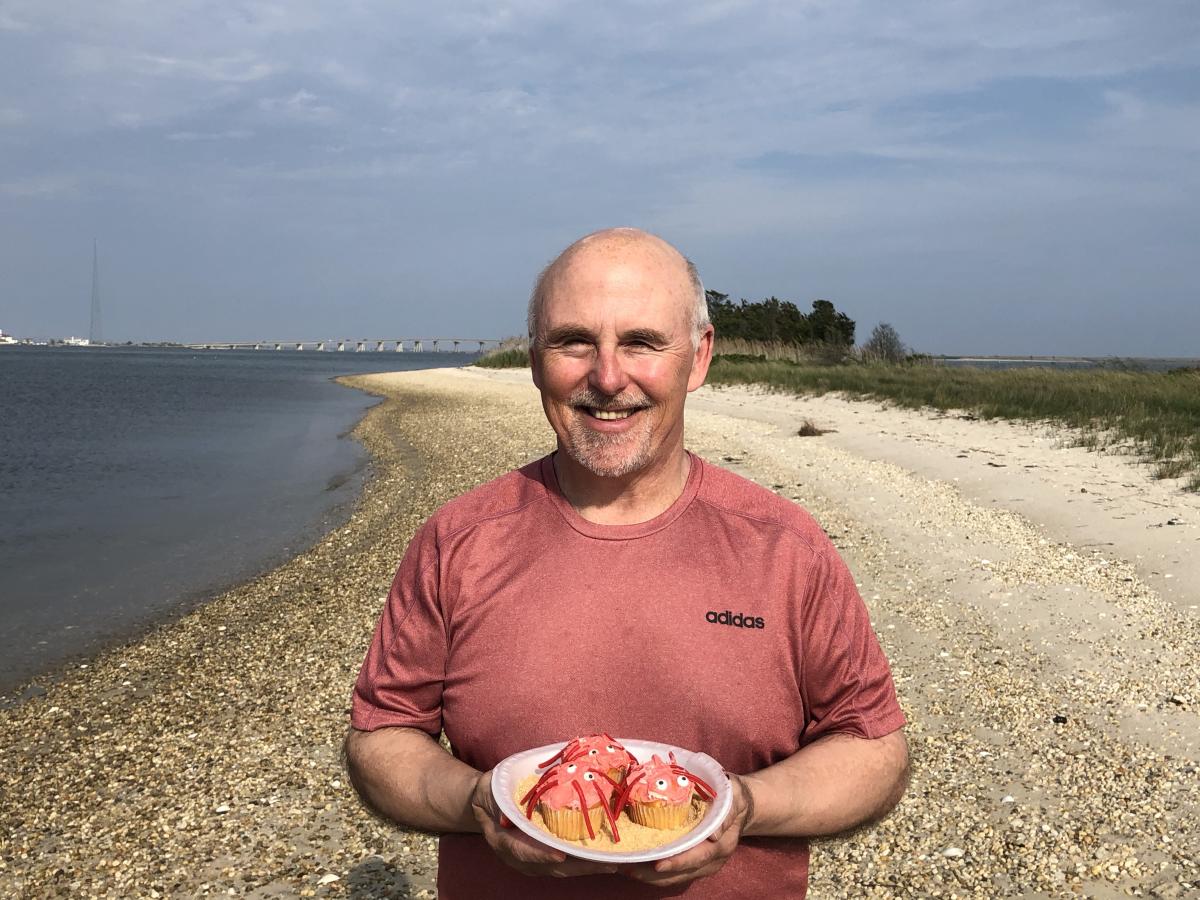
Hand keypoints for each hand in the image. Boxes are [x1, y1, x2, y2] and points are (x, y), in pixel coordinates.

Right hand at [469, 770, 619, 877]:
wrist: (487, 802)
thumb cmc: (490, 793)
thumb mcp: (490, 792)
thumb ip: (498, 804)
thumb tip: (508, 815)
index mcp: (502, 841)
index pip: (521, 852)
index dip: (540, 855)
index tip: (558, 856)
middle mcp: (519, 856)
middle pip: (550, 867)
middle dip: (579, 867)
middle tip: (605, 863)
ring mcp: (533, 859)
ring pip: (562, 869)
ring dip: (587, 866)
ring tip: (612, 862)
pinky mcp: (545, 855)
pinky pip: (567, 862)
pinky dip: (585, 861)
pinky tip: (603, 856)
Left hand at [620, 772, 753, 887]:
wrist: (740, 806)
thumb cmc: (732, 796)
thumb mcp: (734, 795)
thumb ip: (727, 811)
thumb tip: (715, 835)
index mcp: (721, 845)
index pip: (697, 857)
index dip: (678, 862)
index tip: (657, 865)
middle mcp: (710, 861)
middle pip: (680, 874)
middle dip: (652, 874)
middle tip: (626, 867)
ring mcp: (700, 865)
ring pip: (673, 877)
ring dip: (647, 876)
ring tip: (623, 867)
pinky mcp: (691, 863)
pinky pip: (670, 872)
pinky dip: (651, 871)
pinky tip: (633, 863)